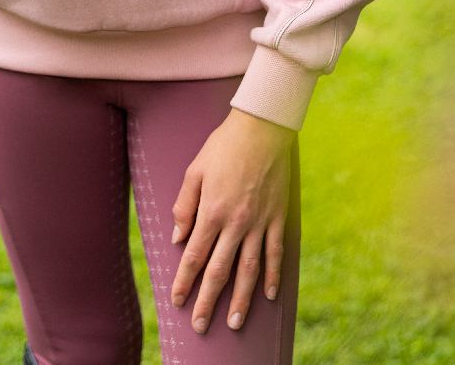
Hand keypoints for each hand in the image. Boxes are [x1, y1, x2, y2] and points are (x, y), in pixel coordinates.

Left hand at [169, 107, 294, 334]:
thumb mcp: (194, 170)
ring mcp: (259, 222)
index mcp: (211, 211)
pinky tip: (268, 295)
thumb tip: (177, 238)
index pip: (195, 256)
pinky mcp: (277, 218)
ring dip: (240, 299)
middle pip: (219, 271)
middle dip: (208, 301)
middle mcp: (235, 222)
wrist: (261, 129)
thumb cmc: (223, 147)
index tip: (177, 301)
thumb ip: (184, 206)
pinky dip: (272, 276)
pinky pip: (275, 254)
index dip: (185, 281)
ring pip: (248, 270)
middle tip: (200, 326)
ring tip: (233, 322)